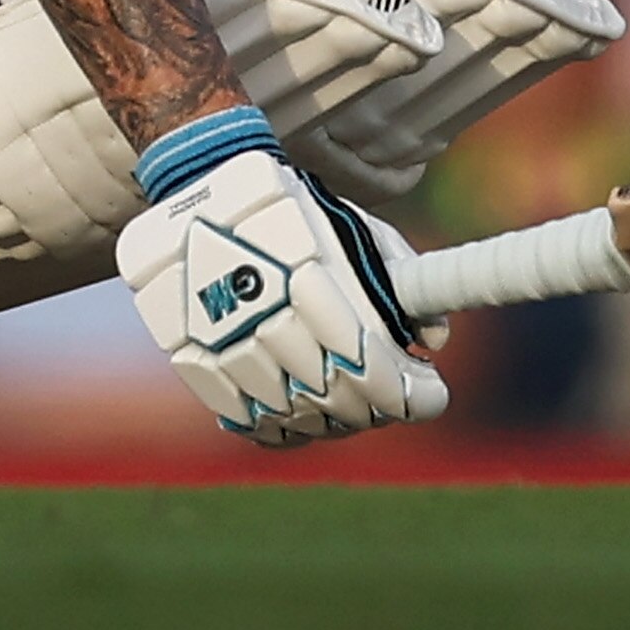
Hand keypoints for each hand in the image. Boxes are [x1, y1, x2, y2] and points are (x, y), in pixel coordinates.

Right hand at [116, 140, 447, 445]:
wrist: (197, 199)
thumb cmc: (292, 214)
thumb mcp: (352, 226)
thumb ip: (401, 274)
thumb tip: (436, 339)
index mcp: (306, 276)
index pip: (369, 366)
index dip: (411, 394)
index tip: (435, 393)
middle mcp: (261, 315)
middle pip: (336, 397)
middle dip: (381, 407)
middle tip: (402, 398)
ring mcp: (221, 344)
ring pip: (295, 416)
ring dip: (340, 420)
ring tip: (361, 405)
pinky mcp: (194, 363)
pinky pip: (249, 421)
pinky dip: (288, 429)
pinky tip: (312, 417)